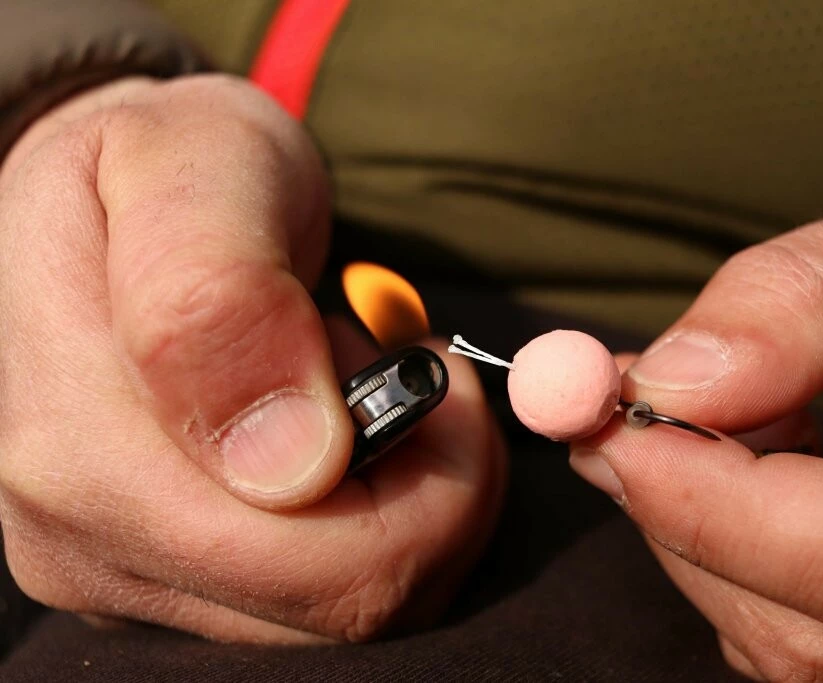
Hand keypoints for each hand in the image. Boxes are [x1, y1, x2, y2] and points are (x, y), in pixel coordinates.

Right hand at [0, 74, 504, 642]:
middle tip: (426, 373)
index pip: (317, 566)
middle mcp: (87, 539)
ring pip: (344, 614)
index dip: (430, 482)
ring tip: (368, 383)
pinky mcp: (165, 577)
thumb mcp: (195, 168)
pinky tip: (348, 434)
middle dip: (433, 492)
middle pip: (343, 607)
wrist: (117, 197)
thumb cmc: (168, 162)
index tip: (433, 365)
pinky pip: (320, 598)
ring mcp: (125, 570)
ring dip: (407, 502)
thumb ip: (223, 299)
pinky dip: (375, 521)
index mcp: (84, 447)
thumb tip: (288, 464)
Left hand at [571, 197, 822, 680]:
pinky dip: (718, 547)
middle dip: (681, 512)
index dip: (715, 507)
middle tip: (626, 402)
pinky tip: (749, 466)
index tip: (610, 428)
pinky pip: (775, 632)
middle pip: (805, 629)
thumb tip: (666, 384)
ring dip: (697, 525)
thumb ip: (802, 302)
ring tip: (730, 415)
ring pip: (776, 642)